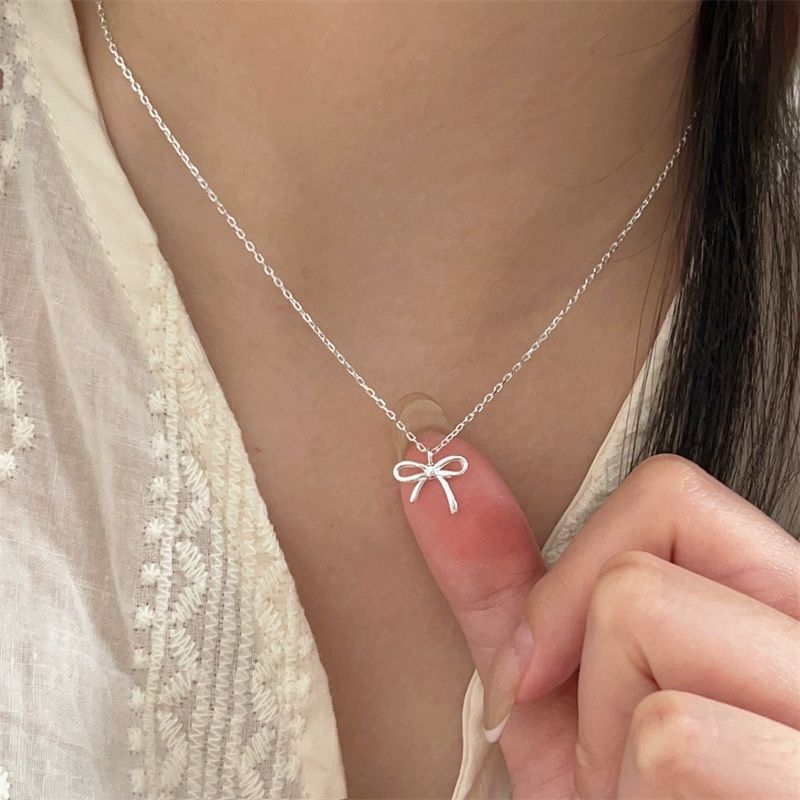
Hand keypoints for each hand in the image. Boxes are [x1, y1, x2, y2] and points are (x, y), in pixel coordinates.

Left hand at [398, 435, 799, 798]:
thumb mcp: (552, 688)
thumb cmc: (614, 797)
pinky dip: (632, 789)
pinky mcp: (799, 778)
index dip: (578, 571)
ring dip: (605, 738)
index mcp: (767, 601)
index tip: (536, 665)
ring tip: (641, 789)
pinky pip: (673, 735)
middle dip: (586, 671)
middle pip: (637, 572)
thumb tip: (431, 458)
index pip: (671, 494)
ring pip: (646, 624)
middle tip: (612, 748)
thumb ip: (501, 577)